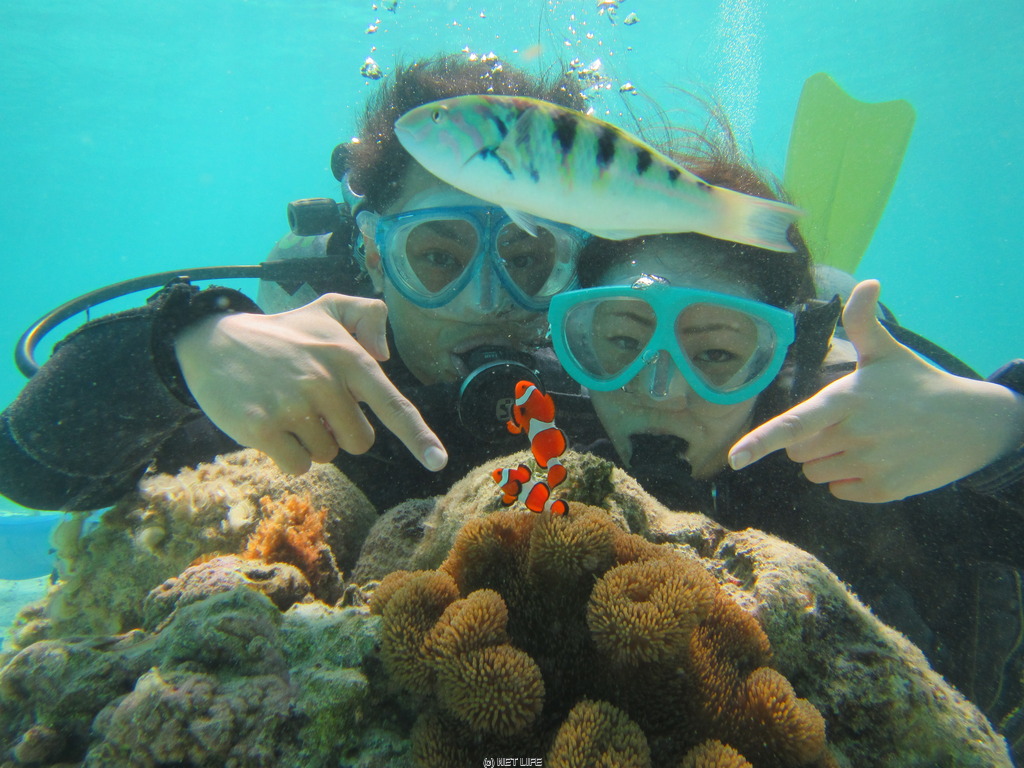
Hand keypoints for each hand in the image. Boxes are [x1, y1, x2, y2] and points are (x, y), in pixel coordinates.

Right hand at [174, 293, 447, 474]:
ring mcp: (293, 405)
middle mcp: (326, 381)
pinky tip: (271, 427)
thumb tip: (385, 355)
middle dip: (339, 430)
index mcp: (349, 358)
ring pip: (326, 455)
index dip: (418, 437)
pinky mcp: (263, 427)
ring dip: (310, 441)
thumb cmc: (282, 332)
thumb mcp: (327, 309)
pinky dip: (287, 456)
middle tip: (311, 404)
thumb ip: (367, 315)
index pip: (393, 404)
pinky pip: (297, 466)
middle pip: (359, 442)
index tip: (437, 462)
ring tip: (287, 408)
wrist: (213, 342)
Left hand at [728, 280, 1023, 501]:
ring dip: (827, 462)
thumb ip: (862, 321)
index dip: (761, 442)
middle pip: (797, 452)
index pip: (795, 424)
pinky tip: (876, 461)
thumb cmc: (919, 384)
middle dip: (810, 441)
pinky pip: (839, 492)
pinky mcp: (883, 491)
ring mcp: (869, 466)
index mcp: (846, 400)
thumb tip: (866, 283)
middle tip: (845, 424)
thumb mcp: (887, 352)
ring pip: (815, 474)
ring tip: (863, 441)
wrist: (973, 425)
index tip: (735, 459)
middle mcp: (854, 435)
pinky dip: (849, 481)